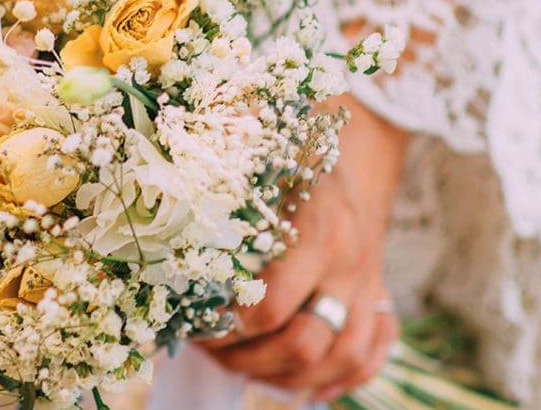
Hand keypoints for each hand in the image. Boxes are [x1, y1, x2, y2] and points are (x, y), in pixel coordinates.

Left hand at [197, 95, 407, 401]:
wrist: (353, 156)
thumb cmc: (290, 154)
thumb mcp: (258, 155)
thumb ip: (218, 168)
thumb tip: (160, 184)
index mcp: (318, 230)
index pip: (270, 307)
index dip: (225, 328)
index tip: (192, 322)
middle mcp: (351, 265)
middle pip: (306, 343)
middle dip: (249, 360)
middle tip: (209, 350)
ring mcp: (370, 287)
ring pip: (341, 358)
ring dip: (285, 376)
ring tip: (239, 366)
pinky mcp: (380, 301)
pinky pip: (371, 356)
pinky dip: (340, 380)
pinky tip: (301, 387)